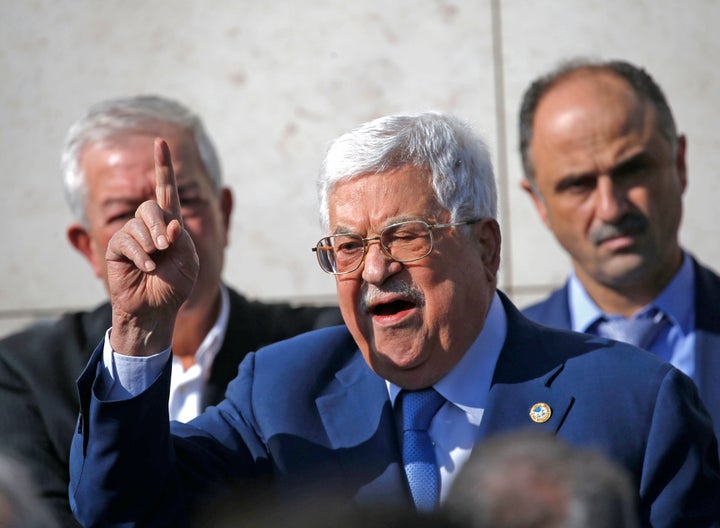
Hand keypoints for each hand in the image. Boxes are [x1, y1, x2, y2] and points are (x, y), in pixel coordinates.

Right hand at [106, 139, 198, 355]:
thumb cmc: (174, 285)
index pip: (166, 191)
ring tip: (155, 263)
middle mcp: (149, 226)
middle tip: (166, 246)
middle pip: (151, 207)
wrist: (157, 309)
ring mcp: (131, 236)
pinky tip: (146, 268)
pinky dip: (140, 255)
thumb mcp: (188, 261)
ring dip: (151, 244)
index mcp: (170, 225)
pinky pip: (126, 241)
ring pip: (138, 224)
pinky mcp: (117, 249)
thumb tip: (169, 224)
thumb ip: (181, 239)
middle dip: (160, 226)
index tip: (161, 143)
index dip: (163, 168)